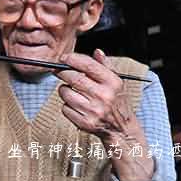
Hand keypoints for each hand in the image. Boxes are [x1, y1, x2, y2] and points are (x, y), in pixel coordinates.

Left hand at [56, 50, 153, 180]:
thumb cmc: (117, 102)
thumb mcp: (117, 82)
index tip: (64, 58)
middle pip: (74, 78)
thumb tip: (96, 52)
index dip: (73, 59)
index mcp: (112, 83)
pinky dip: (66, 105)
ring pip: (66, 93)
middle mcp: (104, 96)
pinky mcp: (84, 122)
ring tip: (70, 90)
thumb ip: (106, 66)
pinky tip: (75, 105)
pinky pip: (65, 108)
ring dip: (63, 90)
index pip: (88, 65)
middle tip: (60, 72)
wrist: (121, 129)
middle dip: (63, 73)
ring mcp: (93, 110)